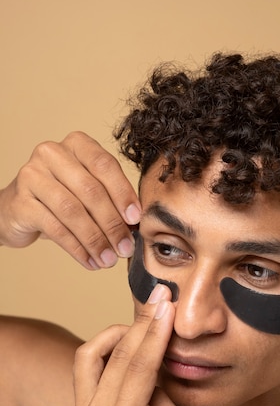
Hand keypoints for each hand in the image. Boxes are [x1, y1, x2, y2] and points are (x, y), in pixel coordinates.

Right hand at [0, 131, 140, 269]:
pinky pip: (55, 228)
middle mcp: (52, 154)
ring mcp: (32, 176)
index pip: (104, 165)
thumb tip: (134, 226)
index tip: (136, 219)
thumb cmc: (62, 196)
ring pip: (72, 211)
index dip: (123, 193)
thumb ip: (111, 199)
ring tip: (109, 259)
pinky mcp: (20, 202)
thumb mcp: (88, 190)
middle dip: (112, 224)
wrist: (17, 208)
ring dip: (95, 240)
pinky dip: (77, 248)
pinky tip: (90, 261)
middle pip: (90, 190)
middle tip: (125, 248)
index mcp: (76, 144)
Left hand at [74, 285, 196, 405]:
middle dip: (142, 322)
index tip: (168, 303)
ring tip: (145, 321)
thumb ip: (163, 391)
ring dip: (117, 332)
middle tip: (160, 298)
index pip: (139, 363)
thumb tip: (156, 353)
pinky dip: (105, 348)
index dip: (156, 329)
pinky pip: (87, 367)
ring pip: (91, 354)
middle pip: (116, 353)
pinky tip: (127, 342)